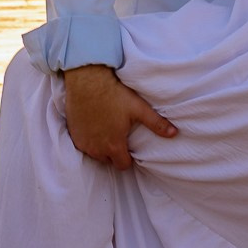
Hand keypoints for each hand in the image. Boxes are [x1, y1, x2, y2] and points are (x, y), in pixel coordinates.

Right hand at [60, 63, 176, 168]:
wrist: (87, 81)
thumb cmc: (114, 94)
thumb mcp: (139, 108)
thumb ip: (156, 123)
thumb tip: (174, 134)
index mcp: (114, 145)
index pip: (123, 166)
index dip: (129, 158)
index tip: (130, 147)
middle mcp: (97, 149)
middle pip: (108, 161)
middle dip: (115, 153)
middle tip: (119, 137)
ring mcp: (83, 142)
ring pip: (95, 154)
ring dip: (101, 147)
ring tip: (107, 131)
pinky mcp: (73, 134)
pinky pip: (83, 145)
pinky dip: (89, 140)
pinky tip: (94, 126)